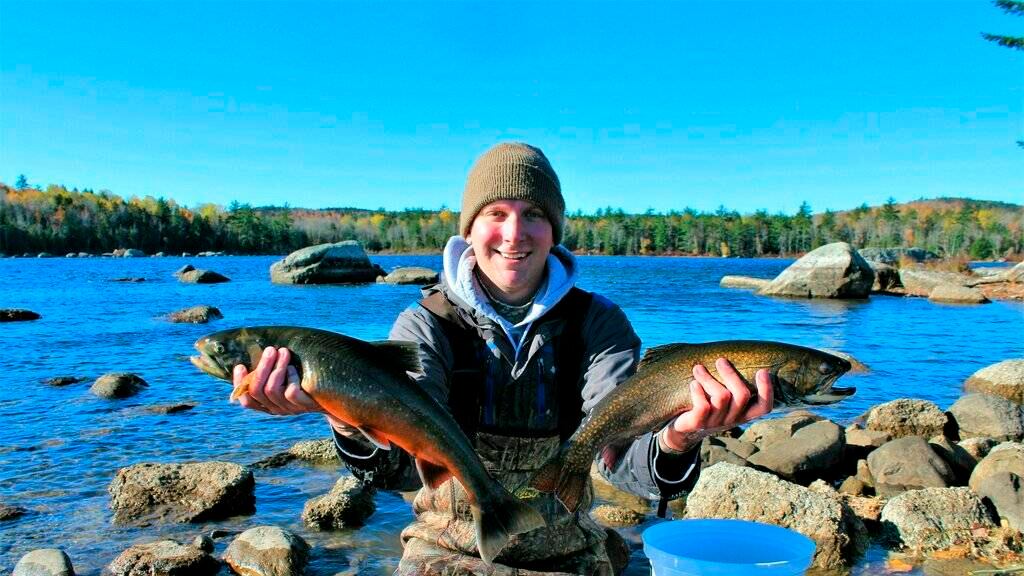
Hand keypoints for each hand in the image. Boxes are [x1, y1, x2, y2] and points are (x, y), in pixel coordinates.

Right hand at [234, 347, 322, 415]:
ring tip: (284, 352)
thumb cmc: (305, 380)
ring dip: (276, 367)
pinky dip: (290, 377)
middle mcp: (275, 408)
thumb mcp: (285, 378)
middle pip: (257, 390)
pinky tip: (293, 368)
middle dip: (262, 367)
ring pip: (272, 389)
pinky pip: (291, 393)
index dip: (239, 384)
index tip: (240, 366)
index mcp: (267, 403)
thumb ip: (271, 370)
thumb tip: (259, 348)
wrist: (333, 397)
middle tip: (270, 349)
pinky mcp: (303, 406)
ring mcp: (289, 409)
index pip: (246, 399)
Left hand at [659, 358, 773, 452]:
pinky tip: (693, 384)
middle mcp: (732, 420)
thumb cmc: (706, 406)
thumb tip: (731, 358)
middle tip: (720, 361)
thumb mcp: (722, 399)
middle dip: (731, 375)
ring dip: (709, 379)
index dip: (767, 390)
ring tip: (698, 368)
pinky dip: (698, 391)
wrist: (682, 431)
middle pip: (742, 395)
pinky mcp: (698, 424)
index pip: (764, 407)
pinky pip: (703, 406)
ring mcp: (715, 423)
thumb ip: (730, 385)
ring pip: (722, 397)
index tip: (762, 371)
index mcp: (742, 414)